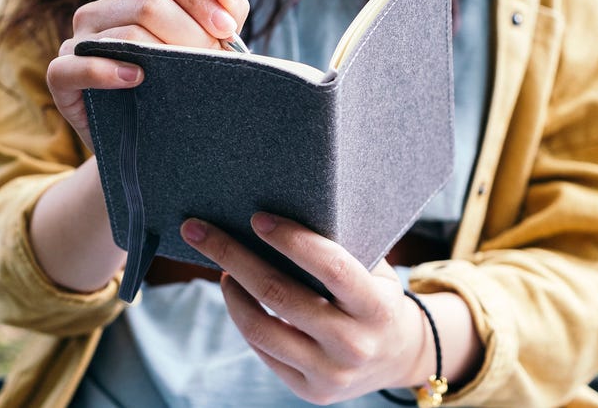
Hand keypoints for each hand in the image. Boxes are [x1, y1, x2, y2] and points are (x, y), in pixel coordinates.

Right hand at [46, 0, 248, 150]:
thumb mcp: (213, 42)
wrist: (156, 139)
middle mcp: (100, 8)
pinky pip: (77, 66)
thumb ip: (225, 7)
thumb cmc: (184, 79)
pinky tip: (135, 80)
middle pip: (148, 4)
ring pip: (124, 35)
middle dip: (191, 36)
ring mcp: (78, 41)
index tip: (226, 28)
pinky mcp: (61, 76)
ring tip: (184, 81)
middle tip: (211, 64)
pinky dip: (107, 72)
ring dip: (163, 60)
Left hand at [180, 213, 440, 404]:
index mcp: (377, 307)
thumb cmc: (377, 295)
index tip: (257, 218)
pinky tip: (239, 295)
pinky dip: (243, 317)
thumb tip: (280, 209)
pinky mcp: (310, 390)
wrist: (399, 356)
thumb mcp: (374, 270)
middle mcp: (354, 344)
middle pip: (279, 294)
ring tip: (223, 267)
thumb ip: (340, 247)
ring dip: (232, 290)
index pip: (332, 267)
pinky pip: (262, 350)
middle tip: (198, 229)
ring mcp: (330, 373)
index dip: (292, 240)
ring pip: (260, 328)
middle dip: (232, 255)